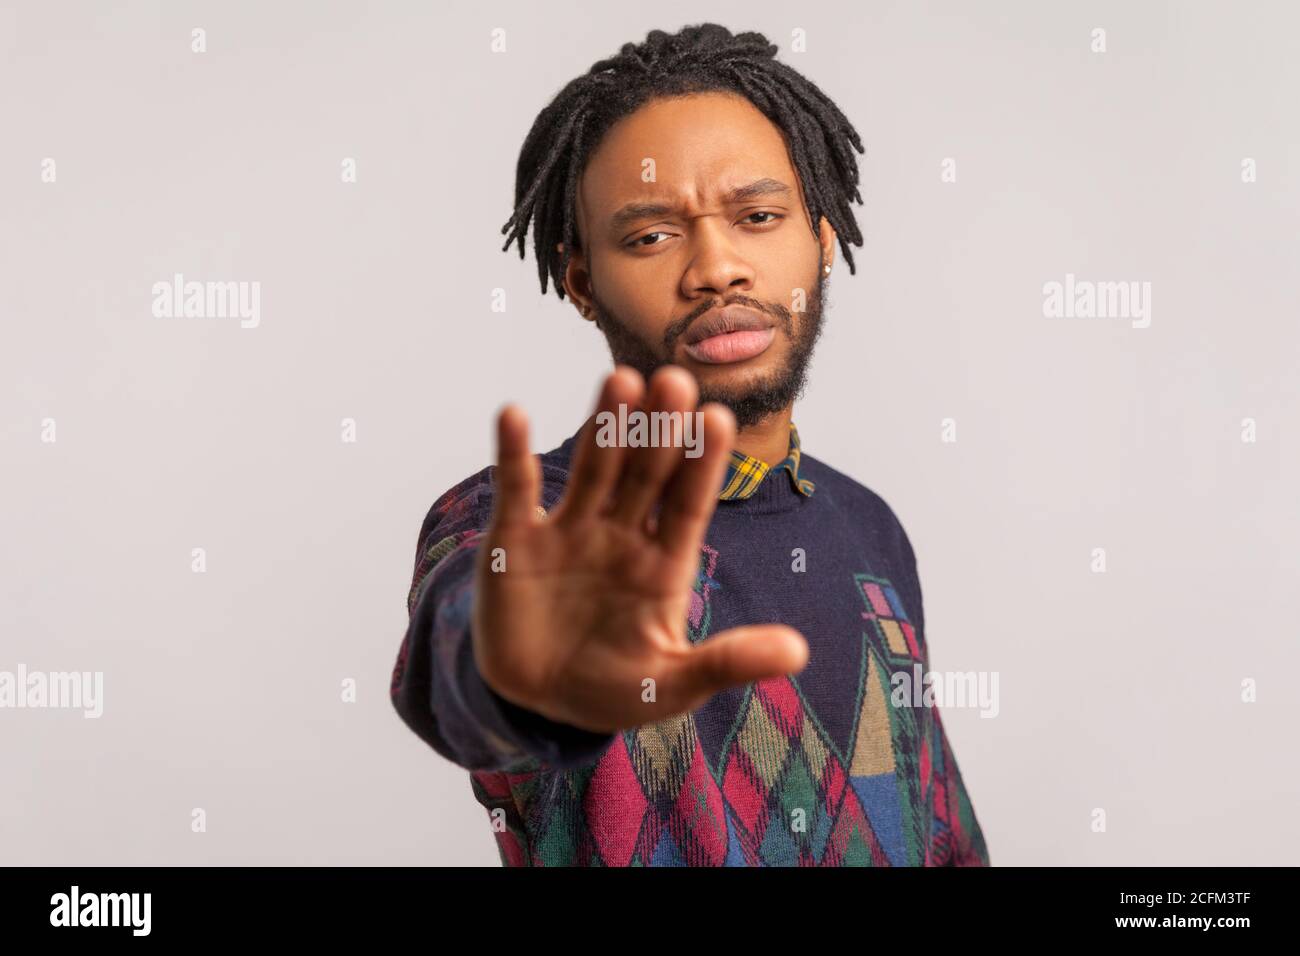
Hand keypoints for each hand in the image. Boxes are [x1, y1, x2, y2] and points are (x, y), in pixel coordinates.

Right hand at [470, 364, 809, 733]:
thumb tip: (800, 652)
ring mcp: (569, 532)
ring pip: (593, 468)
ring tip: (620, 380)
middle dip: (660, 429)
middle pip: (646, 472)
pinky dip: (513, 455)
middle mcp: (621, 534)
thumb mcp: (674, 684)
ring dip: (604, 426)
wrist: (539, 704)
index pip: (689, 503)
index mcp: (664, 562)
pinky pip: (516, 490)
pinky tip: (514, 414)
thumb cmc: (616, 690)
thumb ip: (729, 662)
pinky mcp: (514, 540)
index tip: (718, 418)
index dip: (703, 463)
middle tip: (676, 379)